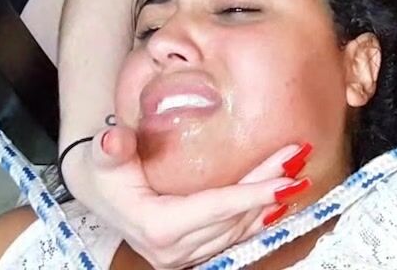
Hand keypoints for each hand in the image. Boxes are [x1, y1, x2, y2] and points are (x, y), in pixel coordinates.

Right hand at [61, 126, 312, 268]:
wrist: (98, 192)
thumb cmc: (105, 172)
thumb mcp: (103, 157)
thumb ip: (111, 149)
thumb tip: (114, 139)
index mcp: (158, 227)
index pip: (216, 208)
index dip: (253, 194)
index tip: (286, 179)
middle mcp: (173, 250)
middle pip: (234, 216)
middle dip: (270, 187)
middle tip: (299, 157)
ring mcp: (184, 256)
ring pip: (239, 228)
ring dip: (268, 200)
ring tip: (295, 170)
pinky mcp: (192, 253)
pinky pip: (233, 237)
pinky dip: (257, 218)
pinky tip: (278, 201)